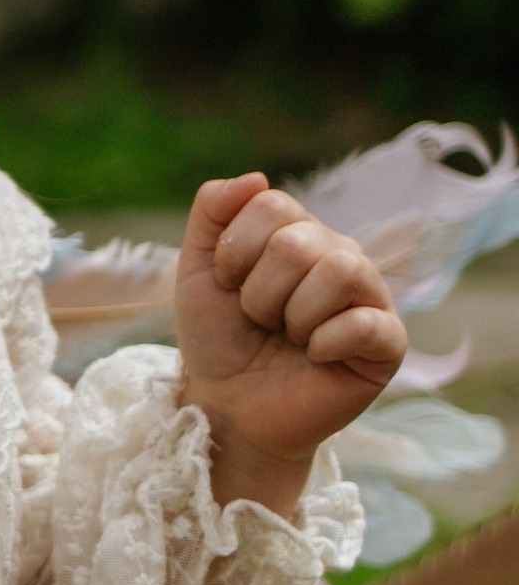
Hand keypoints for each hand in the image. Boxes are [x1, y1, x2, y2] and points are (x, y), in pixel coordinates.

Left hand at [176, 173, 405, 518]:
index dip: (235, 252)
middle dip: (258, 291)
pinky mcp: (388, 344)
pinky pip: (367, 323)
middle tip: (260, 320)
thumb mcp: (196, 271)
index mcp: (299, 234)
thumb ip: (213, 213)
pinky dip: (324, 343)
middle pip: (298, 241)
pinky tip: (315, 357)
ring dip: (290, 315)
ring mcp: (369, 298)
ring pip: (337, 270)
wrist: (228, 406)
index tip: (230, 285)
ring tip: (288, 338)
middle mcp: (341, 257)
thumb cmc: (218, 339)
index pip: (273, 205)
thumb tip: (255, 177)